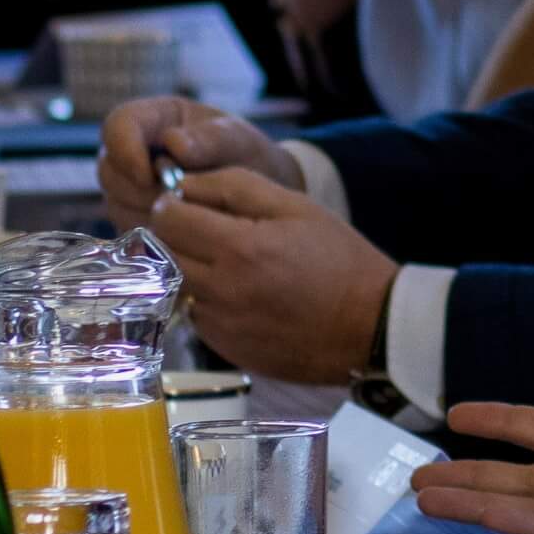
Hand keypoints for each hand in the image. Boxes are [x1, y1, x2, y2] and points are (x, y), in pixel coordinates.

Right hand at [100, 97, 287, 219]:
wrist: (254, 190)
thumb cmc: (242, 154)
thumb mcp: (235, 139)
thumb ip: (209, 138)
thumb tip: (175, 144)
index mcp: (152, 119)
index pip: (117, 126)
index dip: (124, 150)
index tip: (149, 176)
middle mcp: (130, 152)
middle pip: (110, 172)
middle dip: (141, 190)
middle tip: (178, 200)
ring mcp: (127, 188)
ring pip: (116, 205)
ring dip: (149, 214)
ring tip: (189, 214)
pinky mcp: (133, 220)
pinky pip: (128, 232)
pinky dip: (153, 235)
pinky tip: (185, 234)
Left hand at [150, 168, 395, 385]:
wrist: (369, 326)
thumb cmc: (339, 259)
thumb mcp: (296, 206)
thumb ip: (236, 186)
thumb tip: (187, 185)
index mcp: (239, 247)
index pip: (169, 218)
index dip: (171, 204)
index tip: (184, 202)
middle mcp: (221, 289)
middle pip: (164, 253)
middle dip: (176, 235)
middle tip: (205, 229)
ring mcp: (221, 324)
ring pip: (176, 285)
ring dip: (190, 268)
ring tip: (229, 263)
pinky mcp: (226, 348)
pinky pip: (197, 315)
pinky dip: (208, 300)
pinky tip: (241, 295)